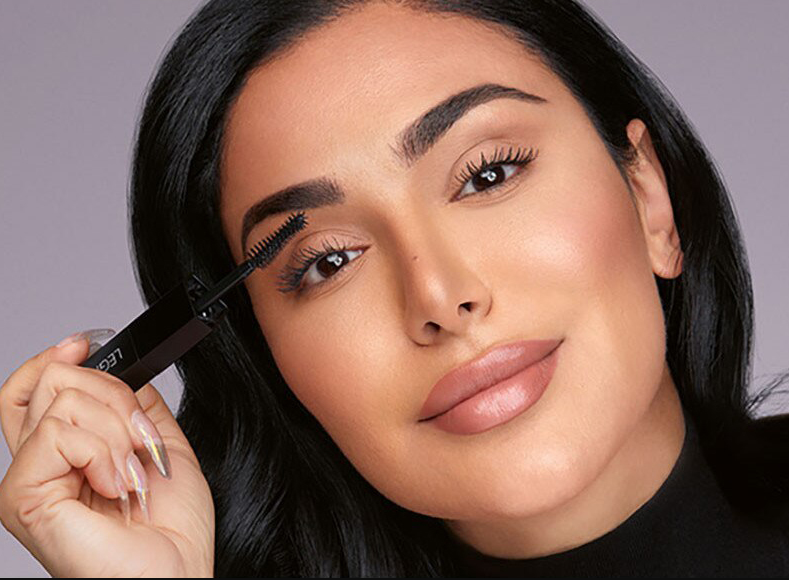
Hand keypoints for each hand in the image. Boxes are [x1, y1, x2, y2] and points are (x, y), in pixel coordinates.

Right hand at [0, 331, 213, 576]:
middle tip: (138, 444)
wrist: (176, 572)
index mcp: (65, 454)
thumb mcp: (161, 447)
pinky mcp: (23, 496)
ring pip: (63, 399)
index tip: (87, 344)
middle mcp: (39, 464)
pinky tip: (116, 486)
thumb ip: (137, 407)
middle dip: (115, 398)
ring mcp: (27, 479)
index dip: (54, 358)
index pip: (30, 389)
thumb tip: (124, 371)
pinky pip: (61, 431)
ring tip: (131, 476)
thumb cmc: (171, 529)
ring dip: (118, 432)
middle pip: (53, 380)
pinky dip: (104, 452)